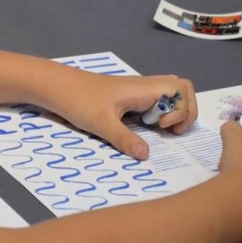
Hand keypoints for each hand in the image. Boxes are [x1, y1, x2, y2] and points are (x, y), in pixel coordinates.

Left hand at [45, 71, 197, 159]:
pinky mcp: (129, 98)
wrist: (57, 87)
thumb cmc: (78, 100)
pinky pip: (154, 102)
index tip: (162, 126)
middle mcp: (144, 87)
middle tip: (169, 130)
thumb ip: (124, 139)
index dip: (181, 109)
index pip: (181, 88)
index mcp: (143, 88)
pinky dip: (158, 114)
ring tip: (161, 130)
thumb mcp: (100, 123)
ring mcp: (137, 92)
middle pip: (180, 89)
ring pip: (168, 95)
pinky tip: (144, 128)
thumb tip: (146, 155)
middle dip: (184, 110)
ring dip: (172, 112)